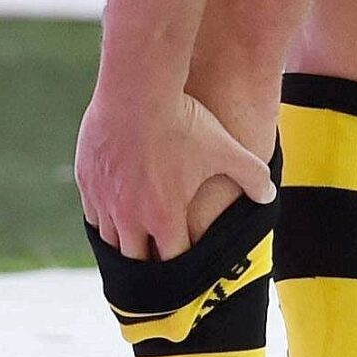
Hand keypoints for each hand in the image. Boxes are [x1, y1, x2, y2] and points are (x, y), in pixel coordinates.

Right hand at [74, 89, 275, 260]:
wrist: (138, 90)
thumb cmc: (184, 121)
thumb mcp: (225, 149)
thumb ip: (252, 175)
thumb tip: (269, 196)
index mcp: (165, 217)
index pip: (172, 261)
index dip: (182, 266)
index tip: (189, 266)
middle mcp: (130, 217)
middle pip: (137, 260)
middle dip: (151, 263)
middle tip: (160, 266)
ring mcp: (104, 200)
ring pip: (110, 242)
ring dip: (125, 246)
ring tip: (137, 248)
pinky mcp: (87, 182)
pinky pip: (92, 217)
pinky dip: (104, 222)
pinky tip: (114, 219)